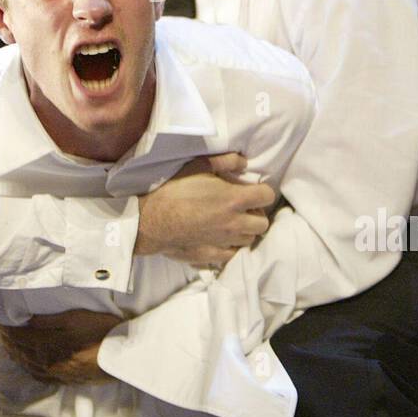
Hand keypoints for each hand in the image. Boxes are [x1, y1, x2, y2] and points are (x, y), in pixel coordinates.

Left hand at [0, 310, 123, 384]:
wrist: (122, 355)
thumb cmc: (101, 331)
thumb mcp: (75, 317)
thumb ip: (49, 320)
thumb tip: (27, 319)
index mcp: (49, 345)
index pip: (21, 338)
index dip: (9, 330)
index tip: (1, 322)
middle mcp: (49, 362)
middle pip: (23, 353)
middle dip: (10, 342)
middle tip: (2, 333)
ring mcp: (59, 373)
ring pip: (30, 366)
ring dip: (18, 355)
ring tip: (11, 347)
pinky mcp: (68, 379)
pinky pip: (42, 377)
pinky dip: (31, 369)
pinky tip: (30, 366)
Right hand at [134, 152, 275, 264]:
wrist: (150, 221)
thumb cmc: (172, 191)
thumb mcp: (197, 166)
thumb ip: (224, 161)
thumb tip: (243, 162)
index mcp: (234, 199)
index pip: (267, 196)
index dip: (261, 191)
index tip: (251, 190)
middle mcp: (235, 223)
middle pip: (263, 222)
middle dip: (256, 213)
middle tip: (241, 207)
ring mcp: (225, 242)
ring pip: (250, 239)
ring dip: (245, 230)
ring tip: (230, 222)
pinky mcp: (213, 256)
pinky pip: (233, 254)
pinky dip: (232, 246)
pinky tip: (220, 238)